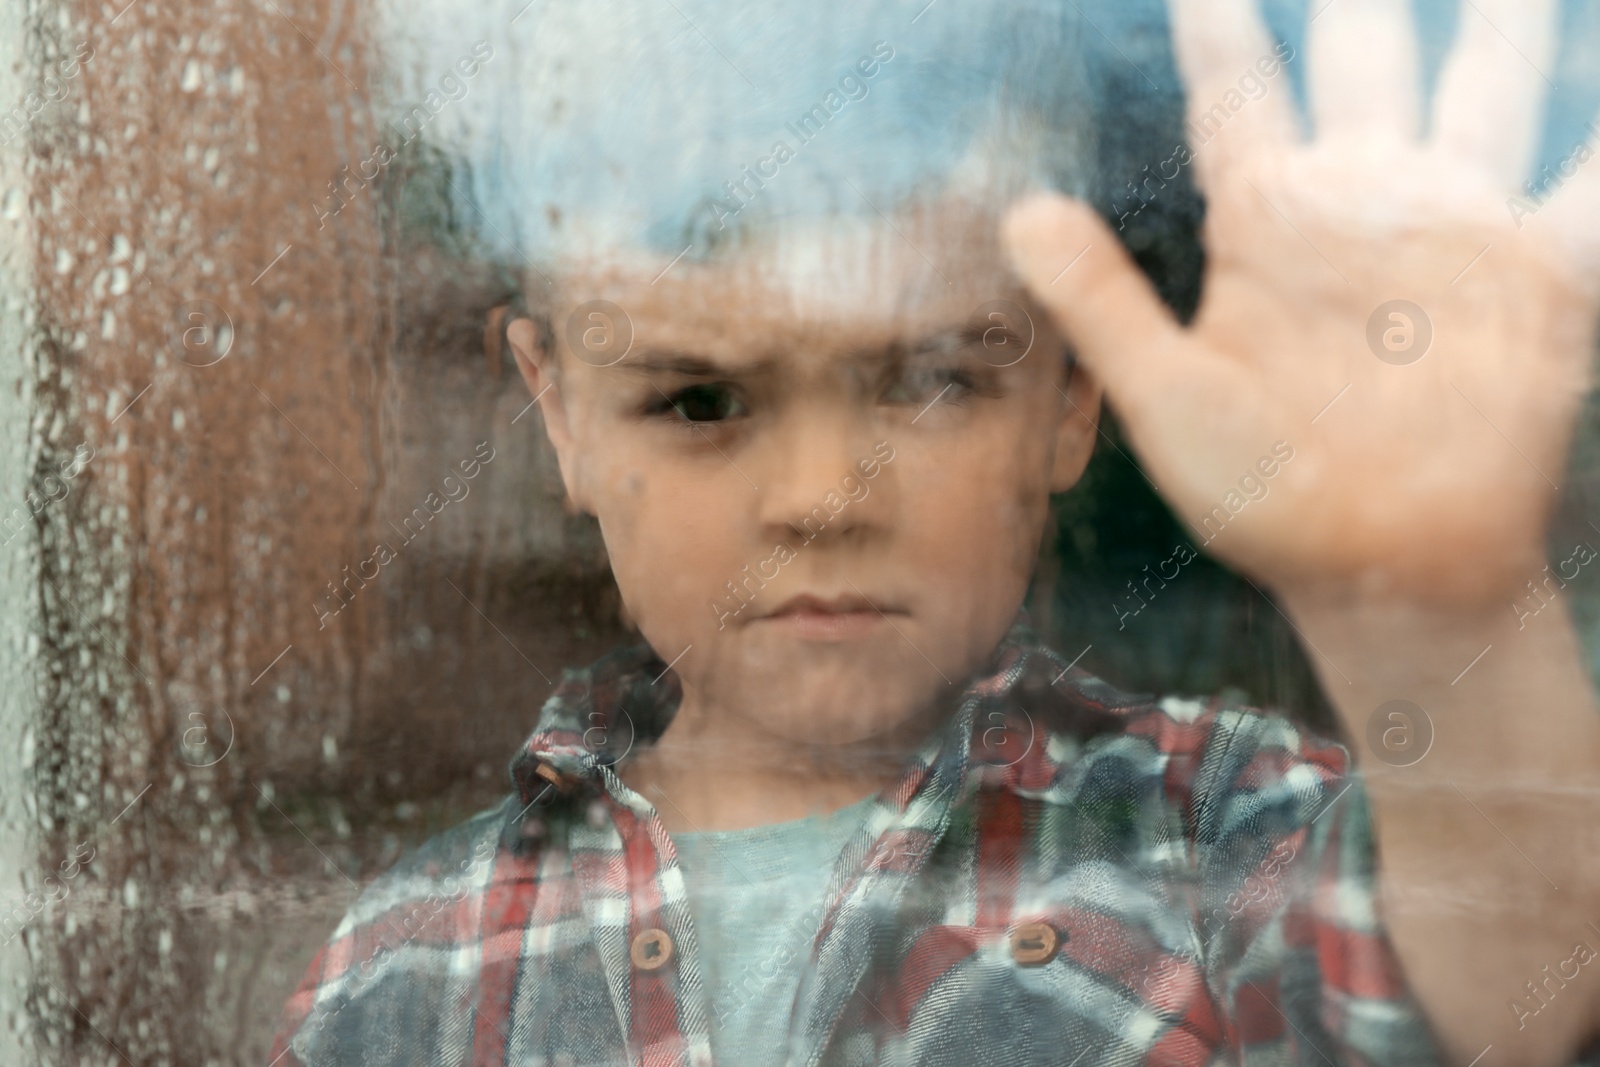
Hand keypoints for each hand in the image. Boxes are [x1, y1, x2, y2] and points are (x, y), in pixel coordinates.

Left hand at [1005, 0, 1599, 609]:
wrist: (1379, 570)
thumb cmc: (1263, 496)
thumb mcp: (1166, 397)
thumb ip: (1101, 300)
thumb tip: (1018, 210)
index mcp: (1268, 223)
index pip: (1235, 94)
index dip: (1218, 25)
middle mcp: (1361, 205)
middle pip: (1365, 62)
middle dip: (1366, 0)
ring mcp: (1454, 232)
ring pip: (1484, 90)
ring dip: (1499, 26)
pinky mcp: (1541, 279)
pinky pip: (1591, 187)